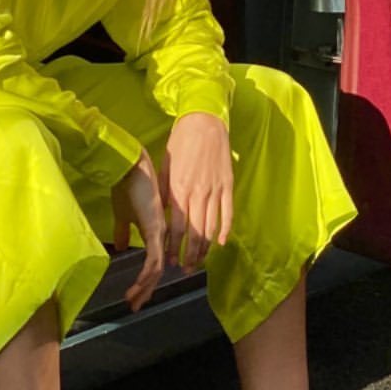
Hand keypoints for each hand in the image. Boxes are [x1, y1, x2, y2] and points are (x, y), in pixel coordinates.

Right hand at [111, 149, 164, 310]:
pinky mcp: (155, 230)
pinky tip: (139, 285)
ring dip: (145, 287)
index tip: (136, 295)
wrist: (128, 169)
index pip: (154, 263)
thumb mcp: (123, 215)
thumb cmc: (126, 187)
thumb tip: (120, 247)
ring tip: (133, 300)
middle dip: (146, 290)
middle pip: (156, 271)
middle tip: (135, 305)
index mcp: (154, 232)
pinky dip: (148, 275)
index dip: (146, 281)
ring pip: (156, 269)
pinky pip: (154, 259)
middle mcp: (161, 235)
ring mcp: (160, 233)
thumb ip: (124, 232)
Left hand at [159, 112, 232, 272]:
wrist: (203, 122)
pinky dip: (225, 230)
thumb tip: (162, 214)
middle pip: (194, 232)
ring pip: (211, 226)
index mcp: (178, 189)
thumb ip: (165, 192)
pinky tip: (221, 243)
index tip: (169, 259)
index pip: (175, 227)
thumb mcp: (165, 167)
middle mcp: (197, 193)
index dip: (173, 246)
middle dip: (189, 254)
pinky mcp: (228, 185)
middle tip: (185, 268)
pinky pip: (228, 213)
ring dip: (205, 247)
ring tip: (200, 261)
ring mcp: (215, 190)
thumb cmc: (181, 142)